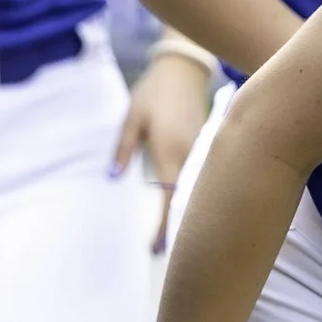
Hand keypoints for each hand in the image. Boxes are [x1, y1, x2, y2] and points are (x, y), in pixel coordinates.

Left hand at [117, 52, 212, 250]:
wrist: (183, 69)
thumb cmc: (154, 92)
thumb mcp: (132, 118)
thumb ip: (123, 150)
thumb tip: (114, 179)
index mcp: (170, 152)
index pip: (169, 200)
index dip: (164, 227)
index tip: (155, 249)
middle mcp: (191, 156)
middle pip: (188, 202)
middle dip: (178, 228)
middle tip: (163, 252)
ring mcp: (203, 152)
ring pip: (197, 192)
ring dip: (188, 214)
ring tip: (176, 236)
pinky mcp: (207, 147)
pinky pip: (203, 179)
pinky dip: (195, 197)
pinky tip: (187, 208)